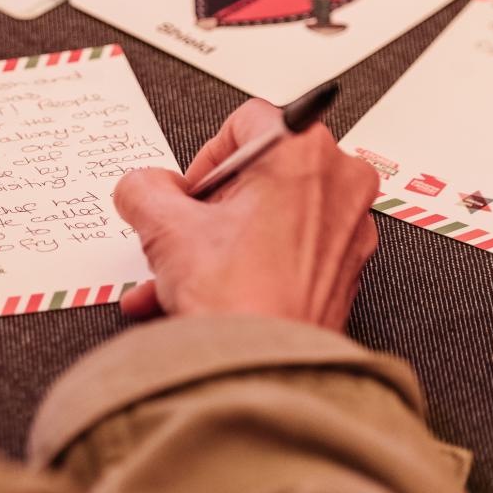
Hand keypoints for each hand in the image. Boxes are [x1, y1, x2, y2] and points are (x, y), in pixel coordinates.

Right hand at [113, 99, 378, 330]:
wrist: (265, 371)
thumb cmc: (239, 301)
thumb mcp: (164, 228)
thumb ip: (144, 188)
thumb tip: (143, 185)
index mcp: (303, 152)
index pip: (244, 122)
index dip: (204, 158)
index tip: (188, 193)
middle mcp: (338, 182)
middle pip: (259, 171)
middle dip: (210, 208)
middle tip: (187, 234)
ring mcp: (348, 227)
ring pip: (270, 215)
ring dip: (219, 242)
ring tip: (183, 275)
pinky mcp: (346, 267)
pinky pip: (287, 250)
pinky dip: (247, 265)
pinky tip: (205, 294)